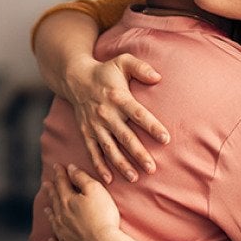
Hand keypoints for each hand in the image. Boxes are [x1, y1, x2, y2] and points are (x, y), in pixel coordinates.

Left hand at [43, 163, 127, 240]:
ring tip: (46, 209)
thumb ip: (82, 178)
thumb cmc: (103, 216)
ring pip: (53, 221)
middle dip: (51, 190)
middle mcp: (61, 217)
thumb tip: (70, 168)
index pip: (61, 183)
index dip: (59, 173)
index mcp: (67, 201)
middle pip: (54, 200)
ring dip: (50, 213)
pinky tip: (51, 240)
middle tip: (46, 184)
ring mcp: (63, 235)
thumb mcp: (96, 190)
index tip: (56, 166)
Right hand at [61, 53, 167, 182]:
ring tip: (134, 177)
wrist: (75, 78)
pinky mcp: (86, 132)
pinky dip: (99, 166)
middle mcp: (106, 113)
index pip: (138, 114)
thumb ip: (141, 67)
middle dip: (138, 153)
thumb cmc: (105, 71)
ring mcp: (95, 125)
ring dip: (121, 164)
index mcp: (119, 97)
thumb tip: (158, 77)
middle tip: (152, 168)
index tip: (166, 139)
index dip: (152, 126)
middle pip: (125, 137)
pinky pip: (93, 151)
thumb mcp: (123, 61)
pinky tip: (109, 180)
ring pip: (109, 148)